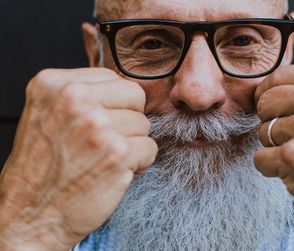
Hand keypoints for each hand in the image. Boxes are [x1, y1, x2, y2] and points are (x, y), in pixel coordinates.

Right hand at [0, 68, 157, 249]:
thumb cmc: (42, 169)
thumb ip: (82, 95)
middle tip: (107, 142)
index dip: (113, 105)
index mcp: (55, 84)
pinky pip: (150, 148)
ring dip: (132, 145)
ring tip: (105, 159)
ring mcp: (98, 125)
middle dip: (128, 120)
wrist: (29, 216)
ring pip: (144, 124)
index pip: (113, 78)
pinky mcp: (118, 153)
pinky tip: (115, 172)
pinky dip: (140, 164)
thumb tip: (124, 90)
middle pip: (135, 96)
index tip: (98, 125)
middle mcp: (75, 98)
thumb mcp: (47, 114)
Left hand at [254, 64, 293, 250]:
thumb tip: (280, 89)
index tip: (275, 107)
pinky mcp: (292, 157)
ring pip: (262, 131)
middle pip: (266, 101)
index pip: (279, 76)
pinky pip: (260, 158)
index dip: (271, 95)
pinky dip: (273, 168)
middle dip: (272, 120)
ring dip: (276, 147)